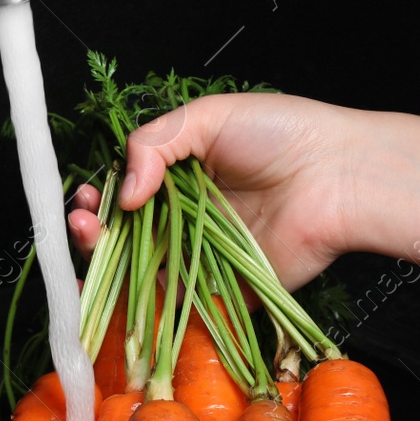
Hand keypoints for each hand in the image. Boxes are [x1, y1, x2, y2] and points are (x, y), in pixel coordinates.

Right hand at [67, 94, 360, 291]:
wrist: (338, 176)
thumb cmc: (283, 134)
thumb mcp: (207, 116)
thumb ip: (152, 143)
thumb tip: (122, 191)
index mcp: (180, 178)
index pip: (123, 193)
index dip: (98, 197)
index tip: (84, 196)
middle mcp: (184, 221)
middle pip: (123, 235)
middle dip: (92, 228)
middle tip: (81, 220)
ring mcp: (199, 258)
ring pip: (139, 270)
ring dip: (105, 261)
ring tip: (90, 238)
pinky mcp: (219, 292)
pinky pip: (174, 305)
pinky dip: (139, 303)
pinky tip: (116, 285)